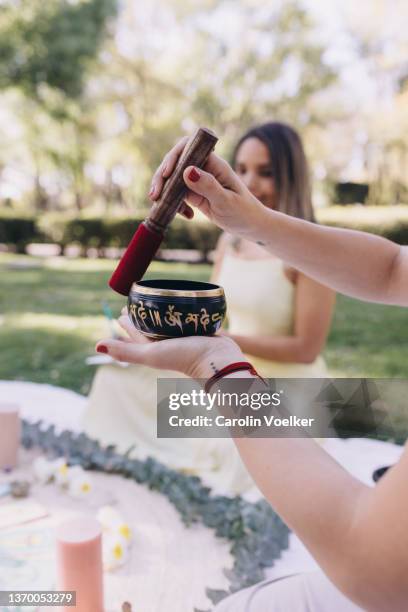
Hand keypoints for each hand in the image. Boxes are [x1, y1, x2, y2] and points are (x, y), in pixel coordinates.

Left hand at [95, 310, 243, 378]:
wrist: (220, 361)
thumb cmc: (185, 358)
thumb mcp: (152, 354)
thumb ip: (125, 352)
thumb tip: (96, 346)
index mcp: (154, 348)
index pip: (136, 332)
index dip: (127, 322)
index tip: (122, 309)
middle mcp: (168, 342)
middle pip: (152, 325)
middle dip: (145, 314)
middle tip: (138, 299)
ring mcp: (185, 336)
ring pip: (172, 320)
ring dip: (166, 310)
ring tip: (161, 297)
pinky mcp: (201, 329)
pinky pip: (191, 316)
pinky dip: (187, 309)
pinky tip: (187, 300)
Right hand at [149, 137, 264, 238]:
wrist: (251, 226)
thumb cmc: (244, 212)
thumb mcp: (226, 201)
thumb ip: (208, 186)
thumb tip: (187, 171)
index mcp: (214, 164)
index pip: (188, 148)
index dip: (174, 157)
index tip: (167, 173)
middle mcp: (204, 169)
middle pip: (176, 163)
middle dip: (162, 177)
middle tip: (155, 195)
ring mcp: (198, 181)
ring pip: (173, 179)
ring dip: (164, 191)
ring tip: (159, 204)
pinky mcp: (195, 194)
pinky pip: (177, 194)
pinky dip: (175, 204)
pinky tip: (187, 217)